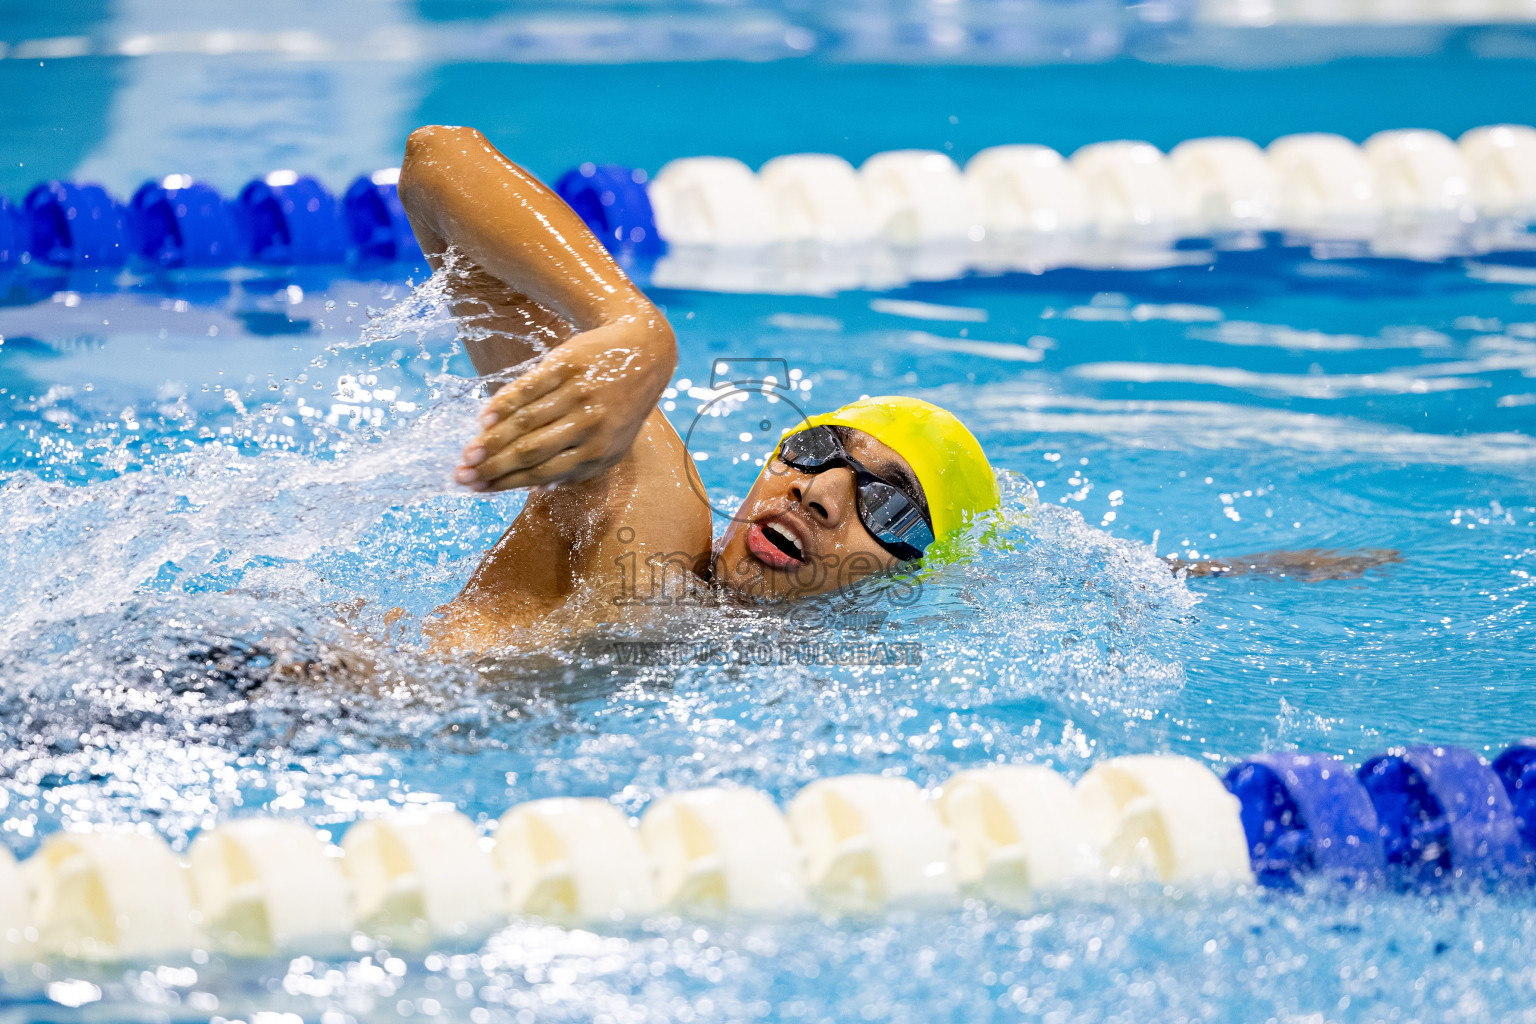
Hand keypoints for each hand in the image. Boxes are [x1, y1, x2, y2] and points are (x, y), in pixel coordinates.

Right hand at [453, 317, 673, 490]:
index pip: (544, 473)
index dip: (507, 483)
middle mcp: (590, 427)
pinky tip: (484, 417)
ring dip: (491, 440)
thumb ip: (578, 468)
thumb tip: (535, 487)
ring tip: (467, 453)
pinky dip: (503, 403)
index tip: (477, 489)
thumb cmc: (619, 407)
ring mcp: (578, 395)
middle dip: (492, 467)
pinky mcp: (567, 367)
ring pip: (525, 422)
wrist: (643, 352)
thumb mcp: (612, 445)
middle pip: (531, 451)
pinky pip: (529, 388)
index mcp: (599, 453)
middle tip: (461, 476)